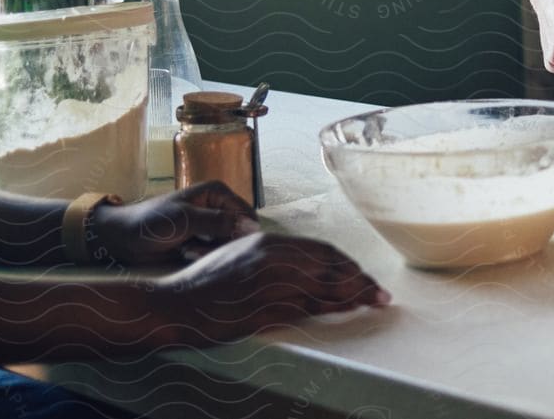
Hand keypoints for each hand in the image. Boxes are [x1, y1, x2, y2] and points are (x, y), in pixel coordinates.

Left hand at [87, 182, 258, 266]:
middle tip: (196, 247)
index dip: (241, 231)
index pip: (245, 214)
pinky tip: (184, 254)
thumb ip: (219, 221)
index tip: (223, 244)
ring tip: (186, 250)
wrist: (122, 239)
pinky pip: (212, 253)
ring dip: (208, 252)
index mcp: (217, 193)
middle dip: (220, 244)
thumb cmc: (151, 222)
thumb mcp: (185, 219)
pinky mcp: (199, 241)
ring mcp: (208, 226)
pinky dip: (200, 256)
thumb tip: (252, 226)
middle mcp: (216, 207)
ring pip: (225, 245)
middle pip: (237, 232)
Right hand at [155, 233, 387, 346]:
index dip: (347, 263)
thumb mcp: (238, 253)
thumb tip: (299, 261)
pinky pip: (307, 308)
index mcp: (269, 243)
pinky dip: (332, 308)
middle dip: (360, 280)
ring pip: (325, 288)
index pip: (322, 251)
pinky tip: (347, 310)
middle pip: (331, 268)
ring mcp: (270, 285)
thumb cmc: (203, 282)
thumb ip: (270, 254)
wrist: (173, 305)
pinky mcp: (264, 309)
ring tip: (376, 301)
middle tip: (380, 292)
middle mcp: (274, 260)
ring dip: (355, 295)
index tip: (362, 273)